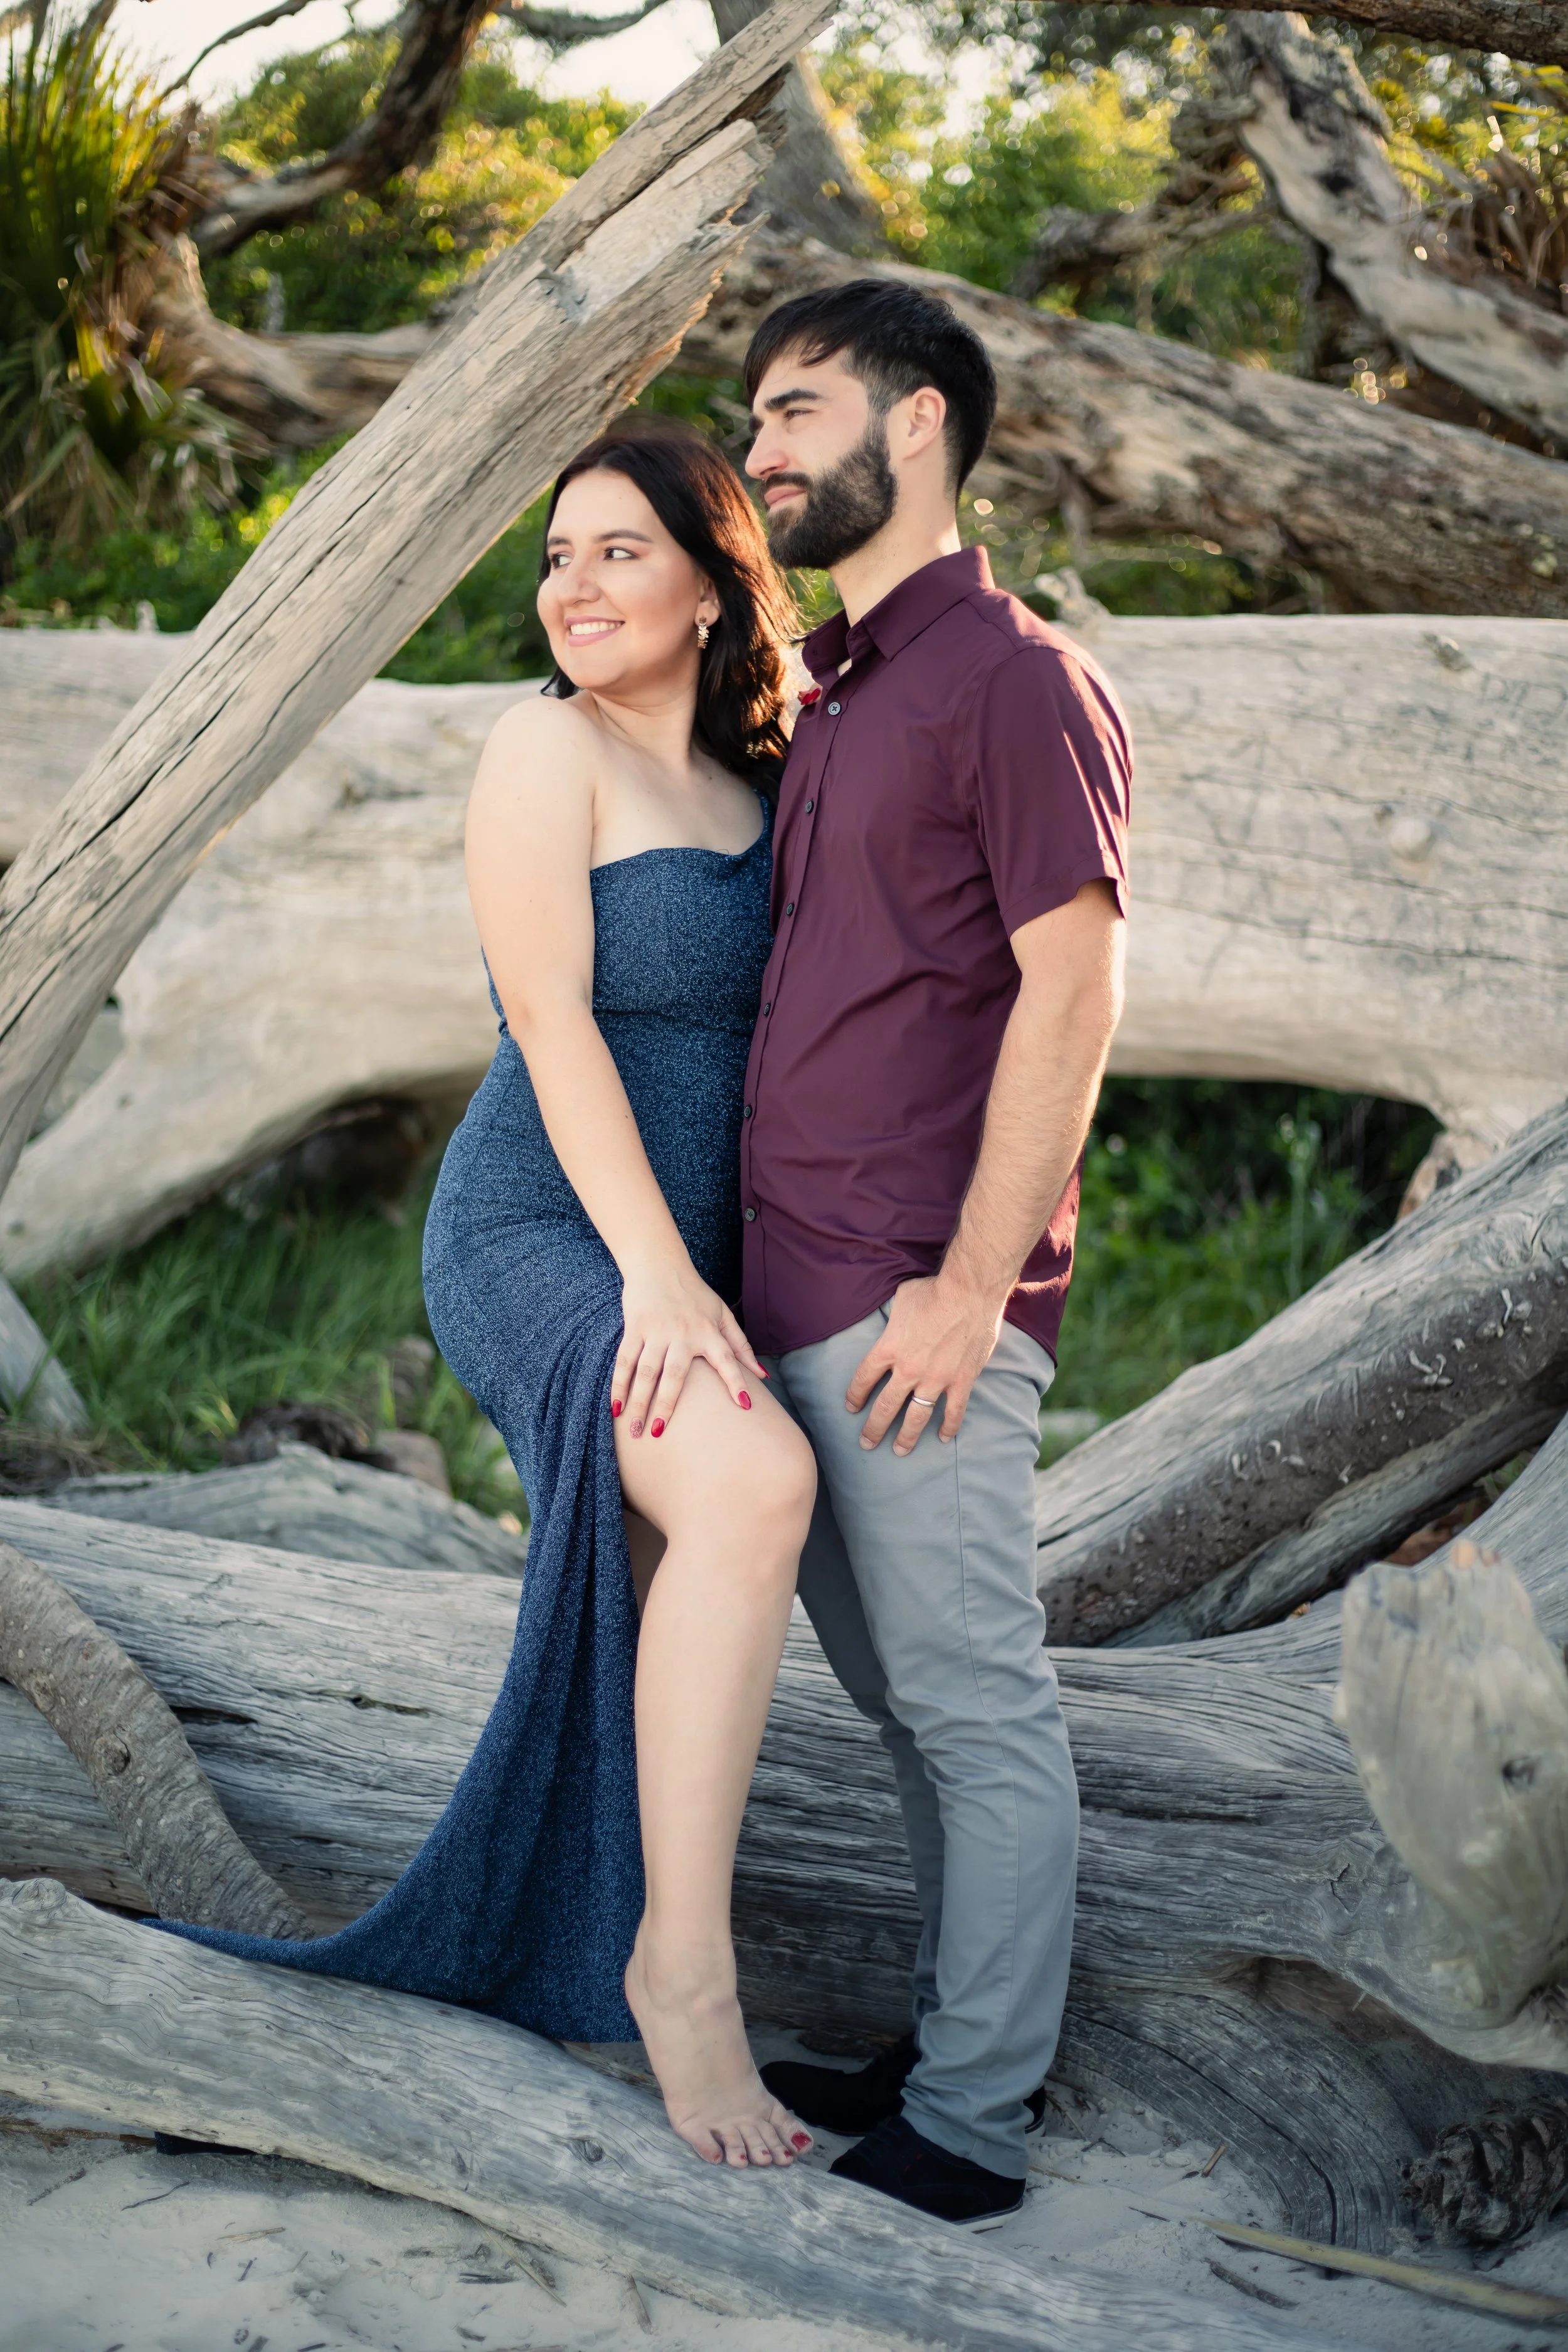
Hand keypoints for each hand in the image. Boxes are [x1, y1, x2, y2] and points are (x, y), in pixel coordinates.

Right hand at [613, 1257, 763, 1437]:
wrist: (660, 1264)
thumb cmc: (695, 1294)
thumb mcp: (723, 1315)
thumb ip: (741, 1346)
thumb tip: (763, 1376)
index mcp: (709, 1331)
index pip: (727, 1359)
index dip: (737, 1381)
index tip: (745, 1405)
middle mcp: (683, 1333)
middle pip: (674, 1375)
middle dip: (665, 1405)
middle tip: (657, 1433)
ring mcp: (657, 1331)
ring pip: (646, 1372)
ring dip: (639, 1402)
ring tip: (635, 1430)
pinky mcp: (635, 1328)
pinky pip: (625, 1361)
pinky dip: (619, 1384)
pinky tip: (616, 1408)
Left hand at [845, 1273, 1006, 1455]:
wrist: (969, 1293)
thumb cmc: (933, 1291)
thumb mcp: (900, 1300)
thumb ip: (893, 1319)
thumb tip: (894, 1322)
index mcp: (888, 1348)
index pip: (863, 1379)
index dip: (854, 1396)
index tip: (851, 1408)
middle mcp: (908, 1369)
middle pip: (885, 1406)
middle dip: (873, 1428)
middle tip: (866, 1443)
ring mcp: (935, 1379)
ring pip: (916, 1417)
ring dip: (906, 1437)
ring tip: (899, 1451)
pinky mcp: (961, 1381)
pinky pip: (953, 1411)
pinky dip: (949, 1426)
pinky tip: (944, 1438)